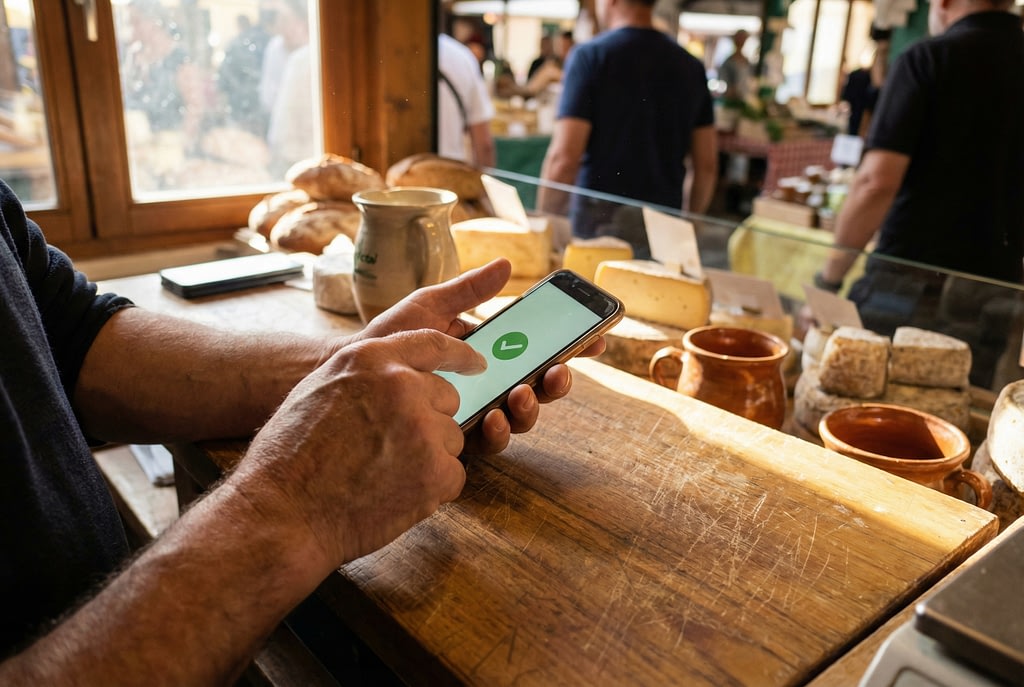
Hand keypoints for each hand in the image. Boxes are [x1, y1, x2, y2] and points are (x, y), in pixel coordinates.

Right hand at [236, 328, 484, 568]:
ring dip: (428, 457)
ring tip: (382, 474)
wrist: (282, 514)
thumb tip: (397, 374)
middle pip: (446, 397)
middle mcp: (402, 386)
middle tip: (391, 448)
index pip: (432, 343)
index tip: (477, 363)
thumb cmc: (290, 457)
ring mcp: (422, 428)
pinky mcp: (435, 471)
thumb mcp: (320, 388)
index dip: (459, 354)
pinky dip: (431, 489)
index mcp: (371, 358)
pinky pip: (454, 474)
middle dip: (429, 421)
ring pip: (451, 438)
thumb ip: (366, 374)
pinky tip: (392, 495)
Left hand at [346, 259, 605, 454]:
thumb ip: (468, 291)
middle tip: (558, 371)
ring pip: (521, 417)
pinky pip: (490, 442)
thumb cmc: (387, 340)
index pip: (539, 350)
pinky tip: (492, 418)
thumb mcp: (429, 307)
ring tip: (522, 392)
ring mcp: (475, 413)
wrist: (348, 377)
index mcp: (489, 353)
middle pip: (540, 387)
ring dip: (531, 406)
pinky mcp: (456, 441)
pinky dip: (498, 430)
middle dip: (557, 381)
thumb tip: (506, 263)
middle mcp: (488, 385)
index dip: (571, 347)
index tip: (595, 338)